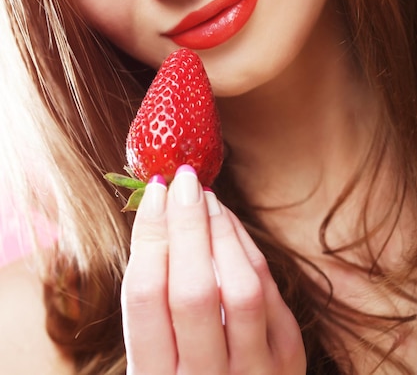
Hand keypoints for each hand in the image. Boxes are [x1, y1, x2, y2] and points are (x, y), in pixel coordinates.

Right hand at [121, 166, 306, 374]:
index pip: (146, 297)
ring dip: (222, 232)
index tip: (154, 193)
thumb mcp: (154, 356)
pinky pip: (269, 291)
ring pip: (241, 289)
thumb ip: (154, 300)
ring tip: (206, 197)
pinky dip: (247, 248)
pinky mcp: (288, 359)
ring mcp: (253, 373)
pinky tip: (229, 222)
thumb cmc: (183, 374)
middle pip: (194, 290)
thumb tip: (160, 214)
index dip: (150, 235)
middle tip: (182, 179)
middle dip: (186, 225)